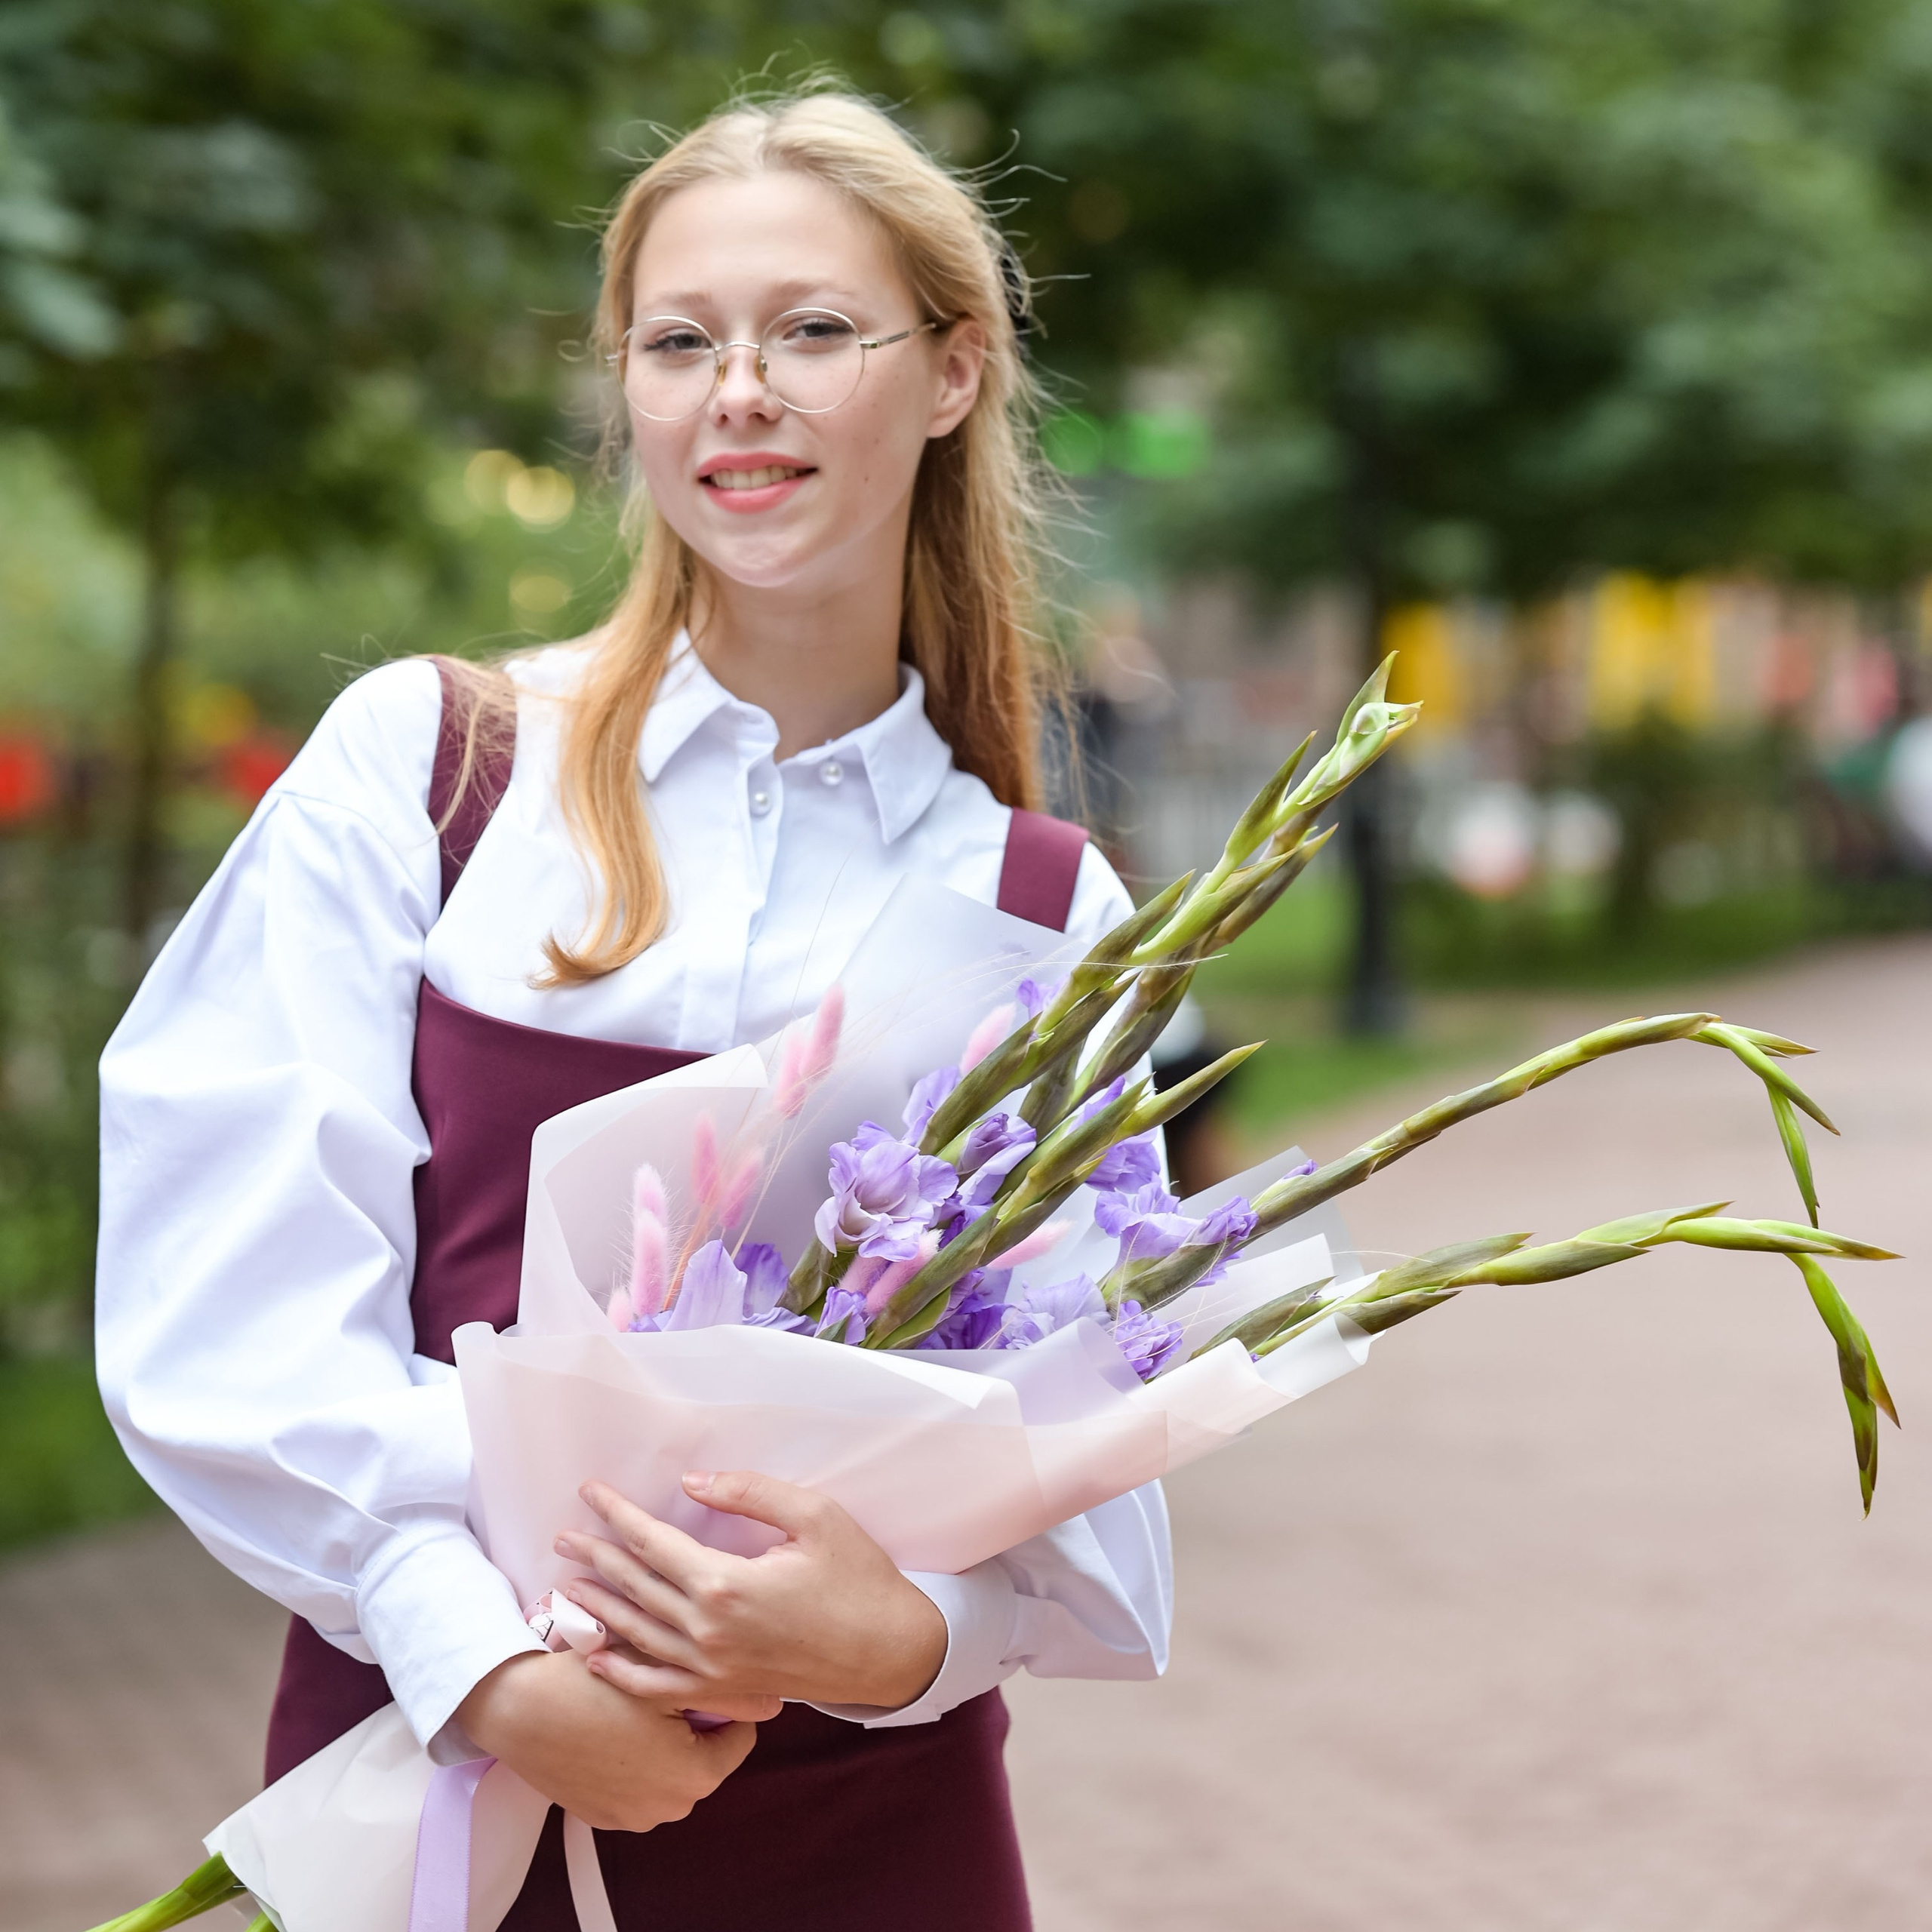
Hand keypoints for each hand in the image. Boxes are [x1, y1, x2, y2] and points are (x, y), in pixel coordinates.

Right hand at [453, 1649, 772, 1832]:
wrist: (519, 1707)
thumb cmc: (593, 1685)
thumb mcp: (666, 1679)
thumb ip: (725, 1694)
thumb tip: (773, 1702)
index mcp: (695, 1777)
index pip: (739, 1736)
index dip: (722, 1702)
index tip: (697, 1681)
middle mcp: (669, 1809)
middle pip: (705, 1757)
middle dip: (693, 1724)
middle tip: (661, 1688)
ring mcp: (631, 1818)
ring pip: (670, 1772)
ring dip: (663, 1743)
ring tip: (634, 1707)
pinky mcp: (600, 1816)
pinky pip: (636, 1786)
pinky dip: (632, 1761)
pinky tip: (611, 1730)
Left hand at [555, 1472, 948, 1714]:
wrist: (890, 1651)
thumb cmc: (859, 1577)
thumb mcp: (815, 1515)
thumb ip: (750, 1493)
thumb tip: (693, 1482)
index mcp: (726, 1583)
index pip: (654, 1543)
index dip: (618, 1515)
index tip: (591, 1492)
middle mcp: (709, 1631)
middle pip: (636, 1588)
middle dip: (596, 1558)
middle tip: (563, 1537)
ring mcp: (713, 1669)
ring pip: (638, 1636)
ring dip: (599, 1609)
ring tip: (567, 1586)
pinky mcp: (724, 1691)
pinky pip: (659, 1687)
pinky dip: (623, 1673)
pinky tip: (597, 1660)